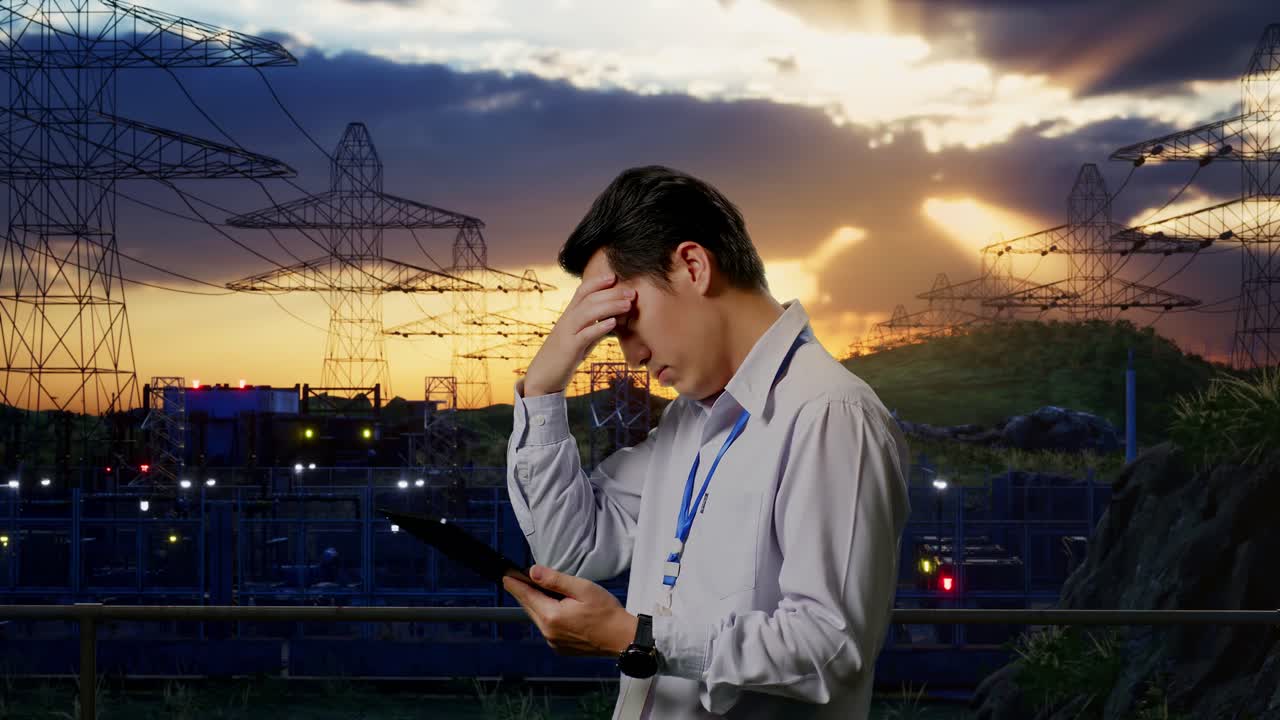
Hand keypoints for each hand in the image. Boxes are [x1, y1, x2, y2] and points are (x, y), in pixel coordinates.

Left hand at [503, 564, 638, 656]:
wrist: (622, 638)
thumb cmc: (606, 613)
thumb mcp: (582, 588)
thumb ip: (555, 580)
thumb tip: (533, 572)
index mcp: (552, 616)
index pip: (527, 596)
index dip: (515, 584)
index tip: (506, 576)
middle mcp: (549, 632)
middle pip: (530, 607)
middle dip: (524, 593)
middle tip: (518, 579)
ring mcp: (554, 642)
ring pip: (538, 618)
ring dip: (536, 604)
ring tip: (538, 591)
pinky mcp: (560, 647)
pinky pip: (547, 628)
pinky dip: (547, 616)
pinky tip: (555, 608)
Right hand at [523, 273, 634, 396]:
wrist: (544, 376)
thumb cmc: (565, 356)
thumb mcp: (581, 338)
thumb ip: (594, 327)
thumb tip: (613, 319)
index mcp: (569, 315)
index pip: (582, 291)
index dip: (597, 281)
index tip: (614, 277)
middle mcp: (567, 319)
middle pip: (589, 299)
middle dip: (612, 293)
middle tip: (632, 292)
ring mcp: (567, 333)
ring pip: (588, 312)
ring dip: (610, 306)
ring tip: (628, 304)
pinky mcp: (569, 348)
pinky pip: (585, 334)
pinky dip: (599, 327)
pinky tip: (613, 323)